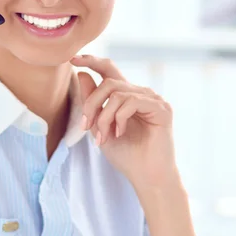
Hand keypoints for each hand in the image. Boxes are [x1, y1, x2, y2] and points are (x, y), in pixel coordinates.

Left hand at [70, 54, 179, 190]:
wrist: (146, 177)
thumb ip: (92, 103)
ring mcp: (153, 100)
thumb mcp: (100, 128)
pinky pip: (131, 101)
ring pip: (117, 93)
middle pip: (108, 82)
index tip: (73, 59)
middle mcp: (141, 93)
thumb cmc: (126, 156)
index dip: (92, 61)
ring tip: (104, 137)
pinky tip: (120, 133)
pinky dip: (119, 118)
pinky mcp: (161, 109)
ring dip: (103, 116)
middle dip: (91, 103)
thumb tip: (82, 74)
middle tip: (86, 127)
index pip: (109, 70)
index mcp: (127, 97)